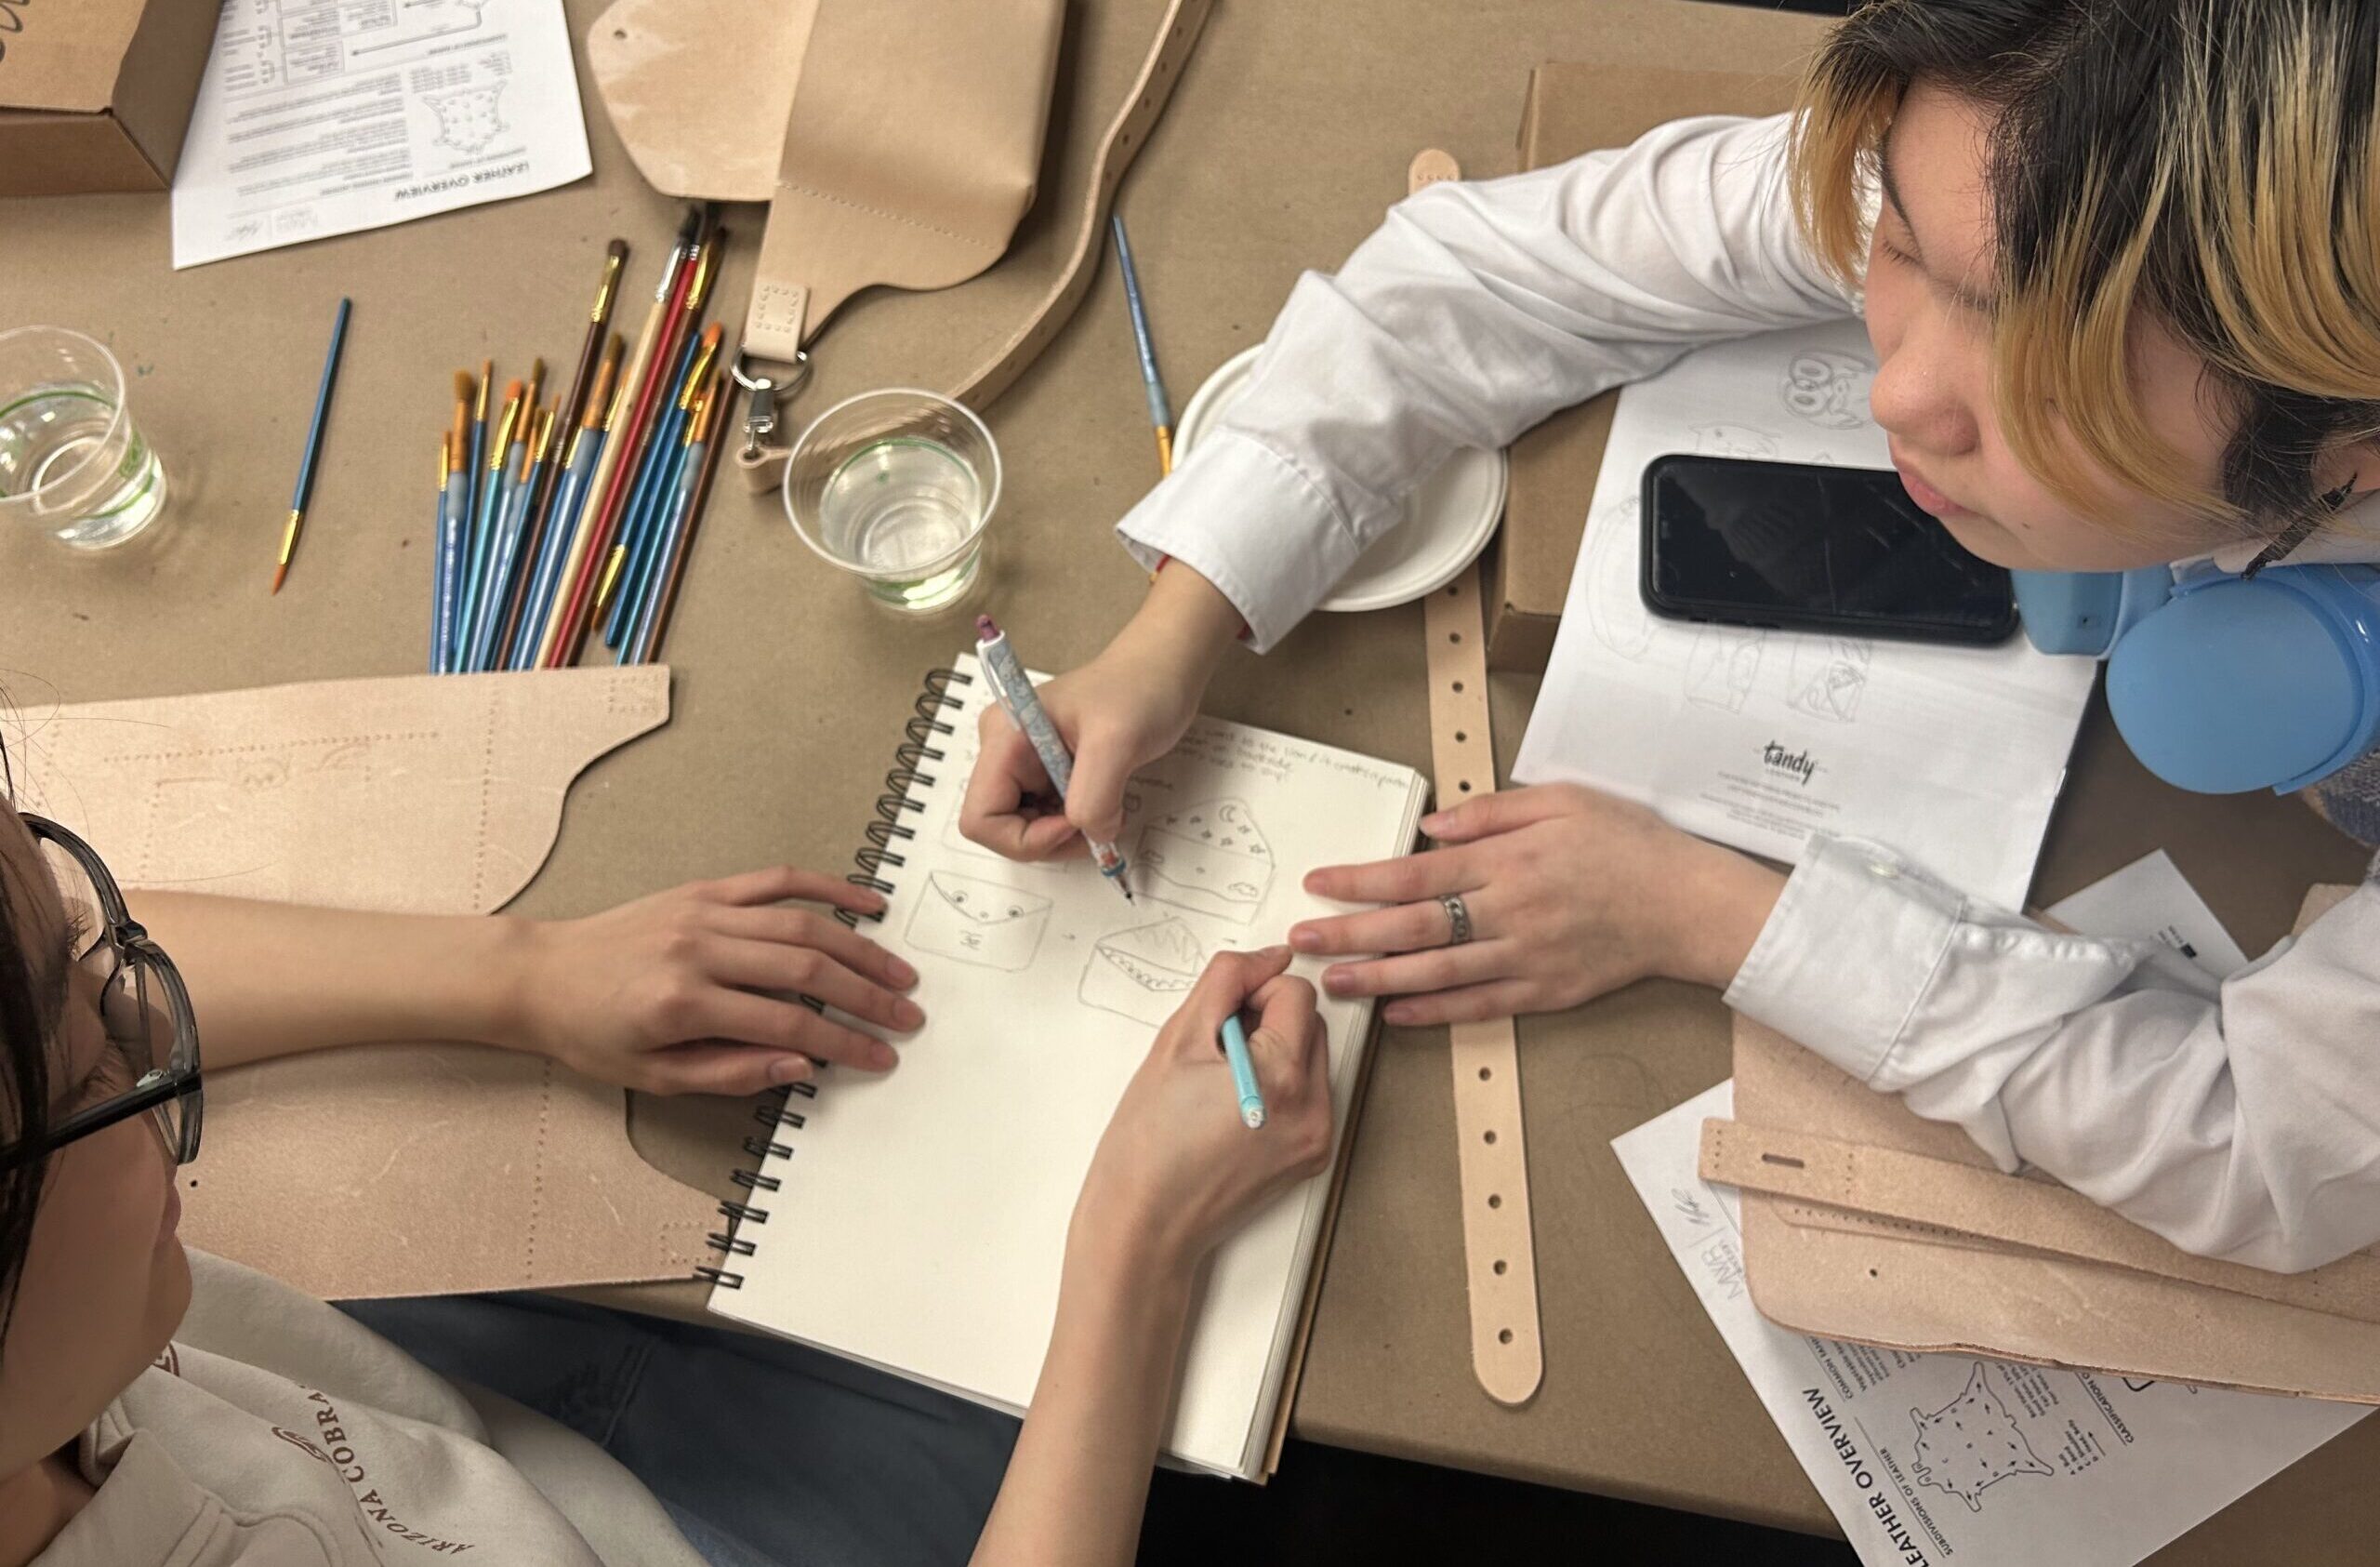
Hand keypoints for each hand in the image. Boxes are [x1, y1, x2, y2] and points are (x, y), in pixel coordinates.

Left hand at [511, 866, 923, 1095]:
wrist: (541, 976)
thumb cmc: (591, 1033)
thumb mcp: (654, 1076)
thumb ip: (731, 1072)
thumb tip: (802, 1064)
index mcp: (684, 1003)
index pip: (788, 1024)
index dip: (844, 1043)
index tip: (880, 1057)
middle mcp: (699, 950)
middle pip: (807, 969)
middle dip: (867, 996)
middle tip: (907, 1016)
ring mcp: (704, 912)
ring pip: (802, 924)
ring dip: (861, 948)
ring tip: (899, 973)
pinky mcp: (704, 890)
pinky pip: (777, 881)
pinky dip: (827, 888)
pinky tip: (866, 901)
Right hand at [959, 564, 1241, 859]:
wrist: (1163, 668)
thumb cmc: (1140, 687)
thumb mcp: (1118, 742)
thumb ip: (1095, 797)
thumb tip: (1090, 835)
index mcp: (1004, 738)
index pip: (981, 818)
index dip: (1024, 837)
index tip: (1073, 825)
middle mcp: (1005, 752)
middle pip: (1001, 829)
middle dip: (1048, 840)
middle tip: (1096, 825)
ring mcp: (1026, 764)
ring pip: (1026, 829)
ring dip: (1065, 835)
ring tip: (1105, 808)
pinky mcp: (1048, 773)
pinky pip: (1048, 818)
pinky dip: (1076, 824)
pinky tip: (1104, 802)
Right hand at [1071, 947, 1334, 1275]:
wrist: (1146, 1223)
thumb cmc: (1149, 1140)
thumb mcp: (1177, 1039)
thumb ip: (1227, 981)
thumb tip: (1271, 955)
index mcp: (1285, 1074)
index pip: (1297, 992)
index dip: (1252, 995)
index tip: (1217, 1024)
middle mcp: (1315, 1109)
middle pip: (1310, 1024)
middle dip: (1266, 1023)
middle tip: (1213, 1056)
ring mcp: (1318, 1138)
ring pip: (1310, 1058)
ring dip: (1273, 1054)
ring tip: (1220, 1087)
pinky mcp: (1311, 1157)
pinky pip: (1307, 1096)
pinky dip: (1277, 1089)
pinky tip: (1233, 1112)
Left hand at [1288, 784, 1784, 1025]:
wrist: (1689, 903)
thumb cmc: (1629, 844)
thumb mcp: (1563, 800)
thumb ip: (1491, 814)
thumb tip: (1431, 827)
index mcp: (1509, 860)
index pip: (1417, 873)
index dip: (1362, 881)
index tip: (1319, 882)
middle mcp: (1510, 911)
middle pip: (1414, 927)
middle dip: (1351, 934)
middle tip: (1302, 940)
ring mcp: (1527, 956)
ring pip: (1438, 972)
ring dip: (1379, 978)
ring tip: (1332, 982)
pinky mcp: (1545, 991)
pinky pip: (1479, 1005)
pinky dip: (1434, 1010)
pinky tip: (1396, 1012)